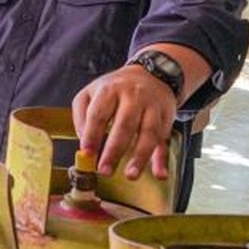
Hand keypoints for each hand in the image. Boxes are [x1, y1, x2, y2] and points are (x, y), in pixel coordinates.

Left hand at [72, 64, 177, 180]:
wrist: (152, 73)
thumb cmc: (116, 88)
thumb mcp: (91, 92)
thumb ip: (81, 115)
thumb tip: (84, 140)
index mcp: (110, 90)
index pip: (99, 114)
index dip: (92, 135)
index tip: (86, 153)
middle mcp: (133, 97)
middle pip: (125, 125)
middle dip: (114, 150)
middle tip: (104, 170)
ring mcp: (152, 107)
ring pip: (149, 133)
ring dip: (140, 156)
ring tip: (130, 175)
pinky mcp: (166, 117)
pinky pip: (164, 140)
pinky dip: (163, 159)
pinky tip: (159, 174)